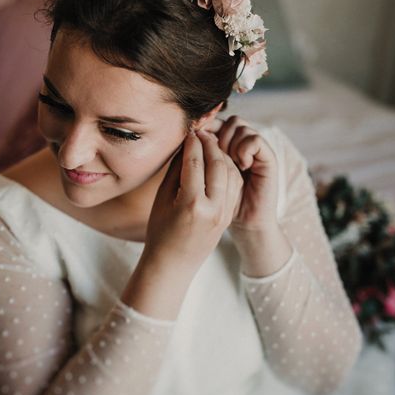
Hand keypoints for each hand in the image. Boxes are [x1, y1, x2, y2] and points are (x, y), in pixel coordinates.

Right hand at [143, 129, 243, 274]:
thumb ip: (176, 170)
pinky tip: (218, 162)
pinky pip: (234, 186)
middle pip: (218, 165)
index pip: (195, 163)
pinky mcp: (229, 216)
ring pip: (231, 173)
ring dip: (222, 155)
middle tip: (202, 132)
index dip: (192, 143)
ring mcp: (224, 214)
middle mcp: (212, 209)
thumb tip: (186, 144)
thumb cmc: (160, 231)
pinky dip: (228, 169)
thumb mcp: (163, 198)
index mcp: (191, 205)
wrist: (173, 264)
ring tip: (210, 144)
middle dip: (211, 144)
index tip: (190, 130)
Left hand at [203, 115, 279, 235]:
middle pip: (230, 121)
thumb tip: (187, 135)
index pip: (218, 123)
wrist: (246, 225)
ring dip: (230, 139)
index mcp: (229, 148)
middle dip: (218, 131)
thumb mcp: (203, 180)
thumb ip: (197, 159)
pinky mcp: (269, 159)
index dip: (207, 124)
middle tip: (211, 147)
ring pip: (241, 127)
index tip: (193, 133)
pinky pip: (256, 140)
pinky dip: (244, 148)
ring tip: (226, 158)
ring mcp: (257, 151)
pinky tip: (240, 163)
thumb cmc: (220, 205)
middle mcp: (244, 146)